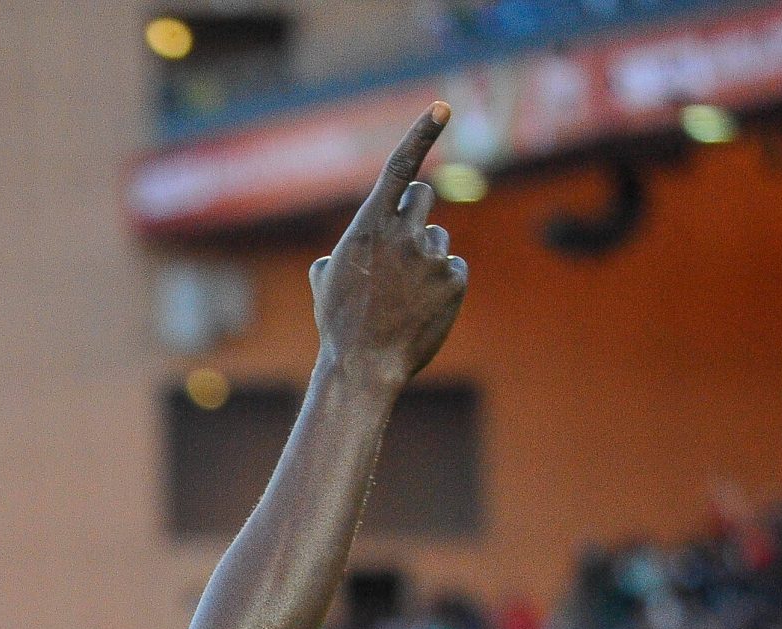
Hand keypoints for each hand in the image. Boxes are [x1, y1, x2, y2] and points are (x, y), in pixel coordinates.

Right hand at [310, 103, 467, 391]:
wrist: (364, 367)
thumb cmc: (340, 325)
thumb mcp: (327, 284)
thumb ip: (339, 256)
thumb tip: (336, 258)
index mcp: (367, 226)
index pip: (400, 166)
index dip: (422, 132)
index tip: (442, 107)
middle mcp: (402, 232)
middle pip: (424, 197)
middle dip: (416, 212)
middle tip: (403, 244)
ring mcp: (431, 255)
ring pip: (439, 238)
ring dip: (425, 258)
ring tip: (404, 297)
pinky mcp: (454, 279)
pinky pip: (454, 269)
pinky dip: (441, 286)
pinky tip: (422, 310)